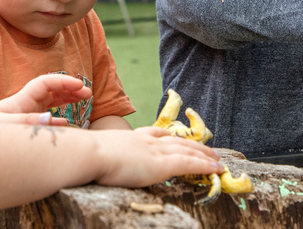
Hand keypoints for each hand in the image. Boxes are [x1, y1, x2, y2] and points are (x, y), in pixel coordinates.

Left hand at [0, 74, 91, 126]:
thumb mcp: (1, 128)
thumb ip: (25, 122)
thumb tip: (50, 118)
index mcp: (19, 101)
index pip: (45, 84)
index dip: (63, 82)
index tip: (80, 86)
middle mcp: (23, 106)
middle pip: (50, 90)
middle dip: (69, 88)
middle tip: (88, 93)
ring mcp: (23, 117)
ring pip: (49, 103)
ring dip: (66, 100)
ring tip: (83, 101)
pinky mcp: (22, 129)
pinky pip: (44, 120)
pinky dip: (57, 119)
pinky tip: (65, 124)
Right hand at [91, 126, 223, 187]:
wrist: (88, 153)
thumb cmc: (85, 155)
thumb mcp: (97, 152)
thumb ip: (104, 156)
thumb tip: (96, 162)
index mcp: (131, 138)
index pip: (155, 133)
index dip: (169, 136)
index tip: (177, 137)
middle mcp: (146, 141)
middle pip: (176, 140)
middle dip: (193, 144)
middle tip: (207, 148)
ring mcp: (155, 151)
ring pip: (187, 151)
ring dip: (204, 155)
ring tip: (217, 160)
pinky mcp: (161, 165)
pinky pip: (189, 164)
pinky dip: (204, 166)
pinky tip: (216, 169)